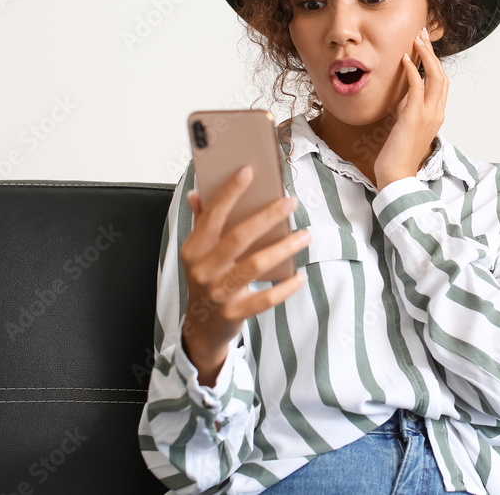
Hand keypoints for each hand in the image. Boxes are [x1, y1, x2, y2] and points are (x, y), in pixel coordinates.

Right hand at [179, 166, 310, 386]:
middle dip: (267, 217)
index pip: (212, 216)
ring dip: (284, 248)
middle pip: (238, 238)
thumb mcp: (198, 253)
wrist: (202, 327)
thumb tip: (198, 194)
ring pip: (255, 265)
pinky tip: (300, 276)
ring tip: (305, 234)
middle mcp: (203, 269)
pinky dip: (285, 287)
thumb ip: (201, 223)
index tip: (248, 172)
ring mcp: (218, 293)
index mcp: (193, 249)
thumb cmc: (205, 281)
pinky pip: (265, 298)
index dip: (229, 193)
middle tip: (290, 202)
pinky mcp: (234, 313)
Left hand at [374, 26, 447, 190]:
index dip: (434, 62)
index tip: (424, 46)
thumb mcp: (405, 127)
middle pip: (442, 75)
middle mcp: (437, 113)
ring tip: (416, 39)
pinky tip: (405, 59)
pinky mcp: (414, 117)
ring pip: (435, 77)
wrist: (396, 175)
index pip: (441, 83)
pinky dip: (413, 70)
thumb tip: (402, 96)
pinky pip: (417, 87)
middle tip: (422, 34)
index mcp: (436, 115)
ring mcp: (428, 115)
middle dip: (432, 52)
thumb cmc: (398, 155)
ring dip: (426, 55)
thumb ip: (408, 110)